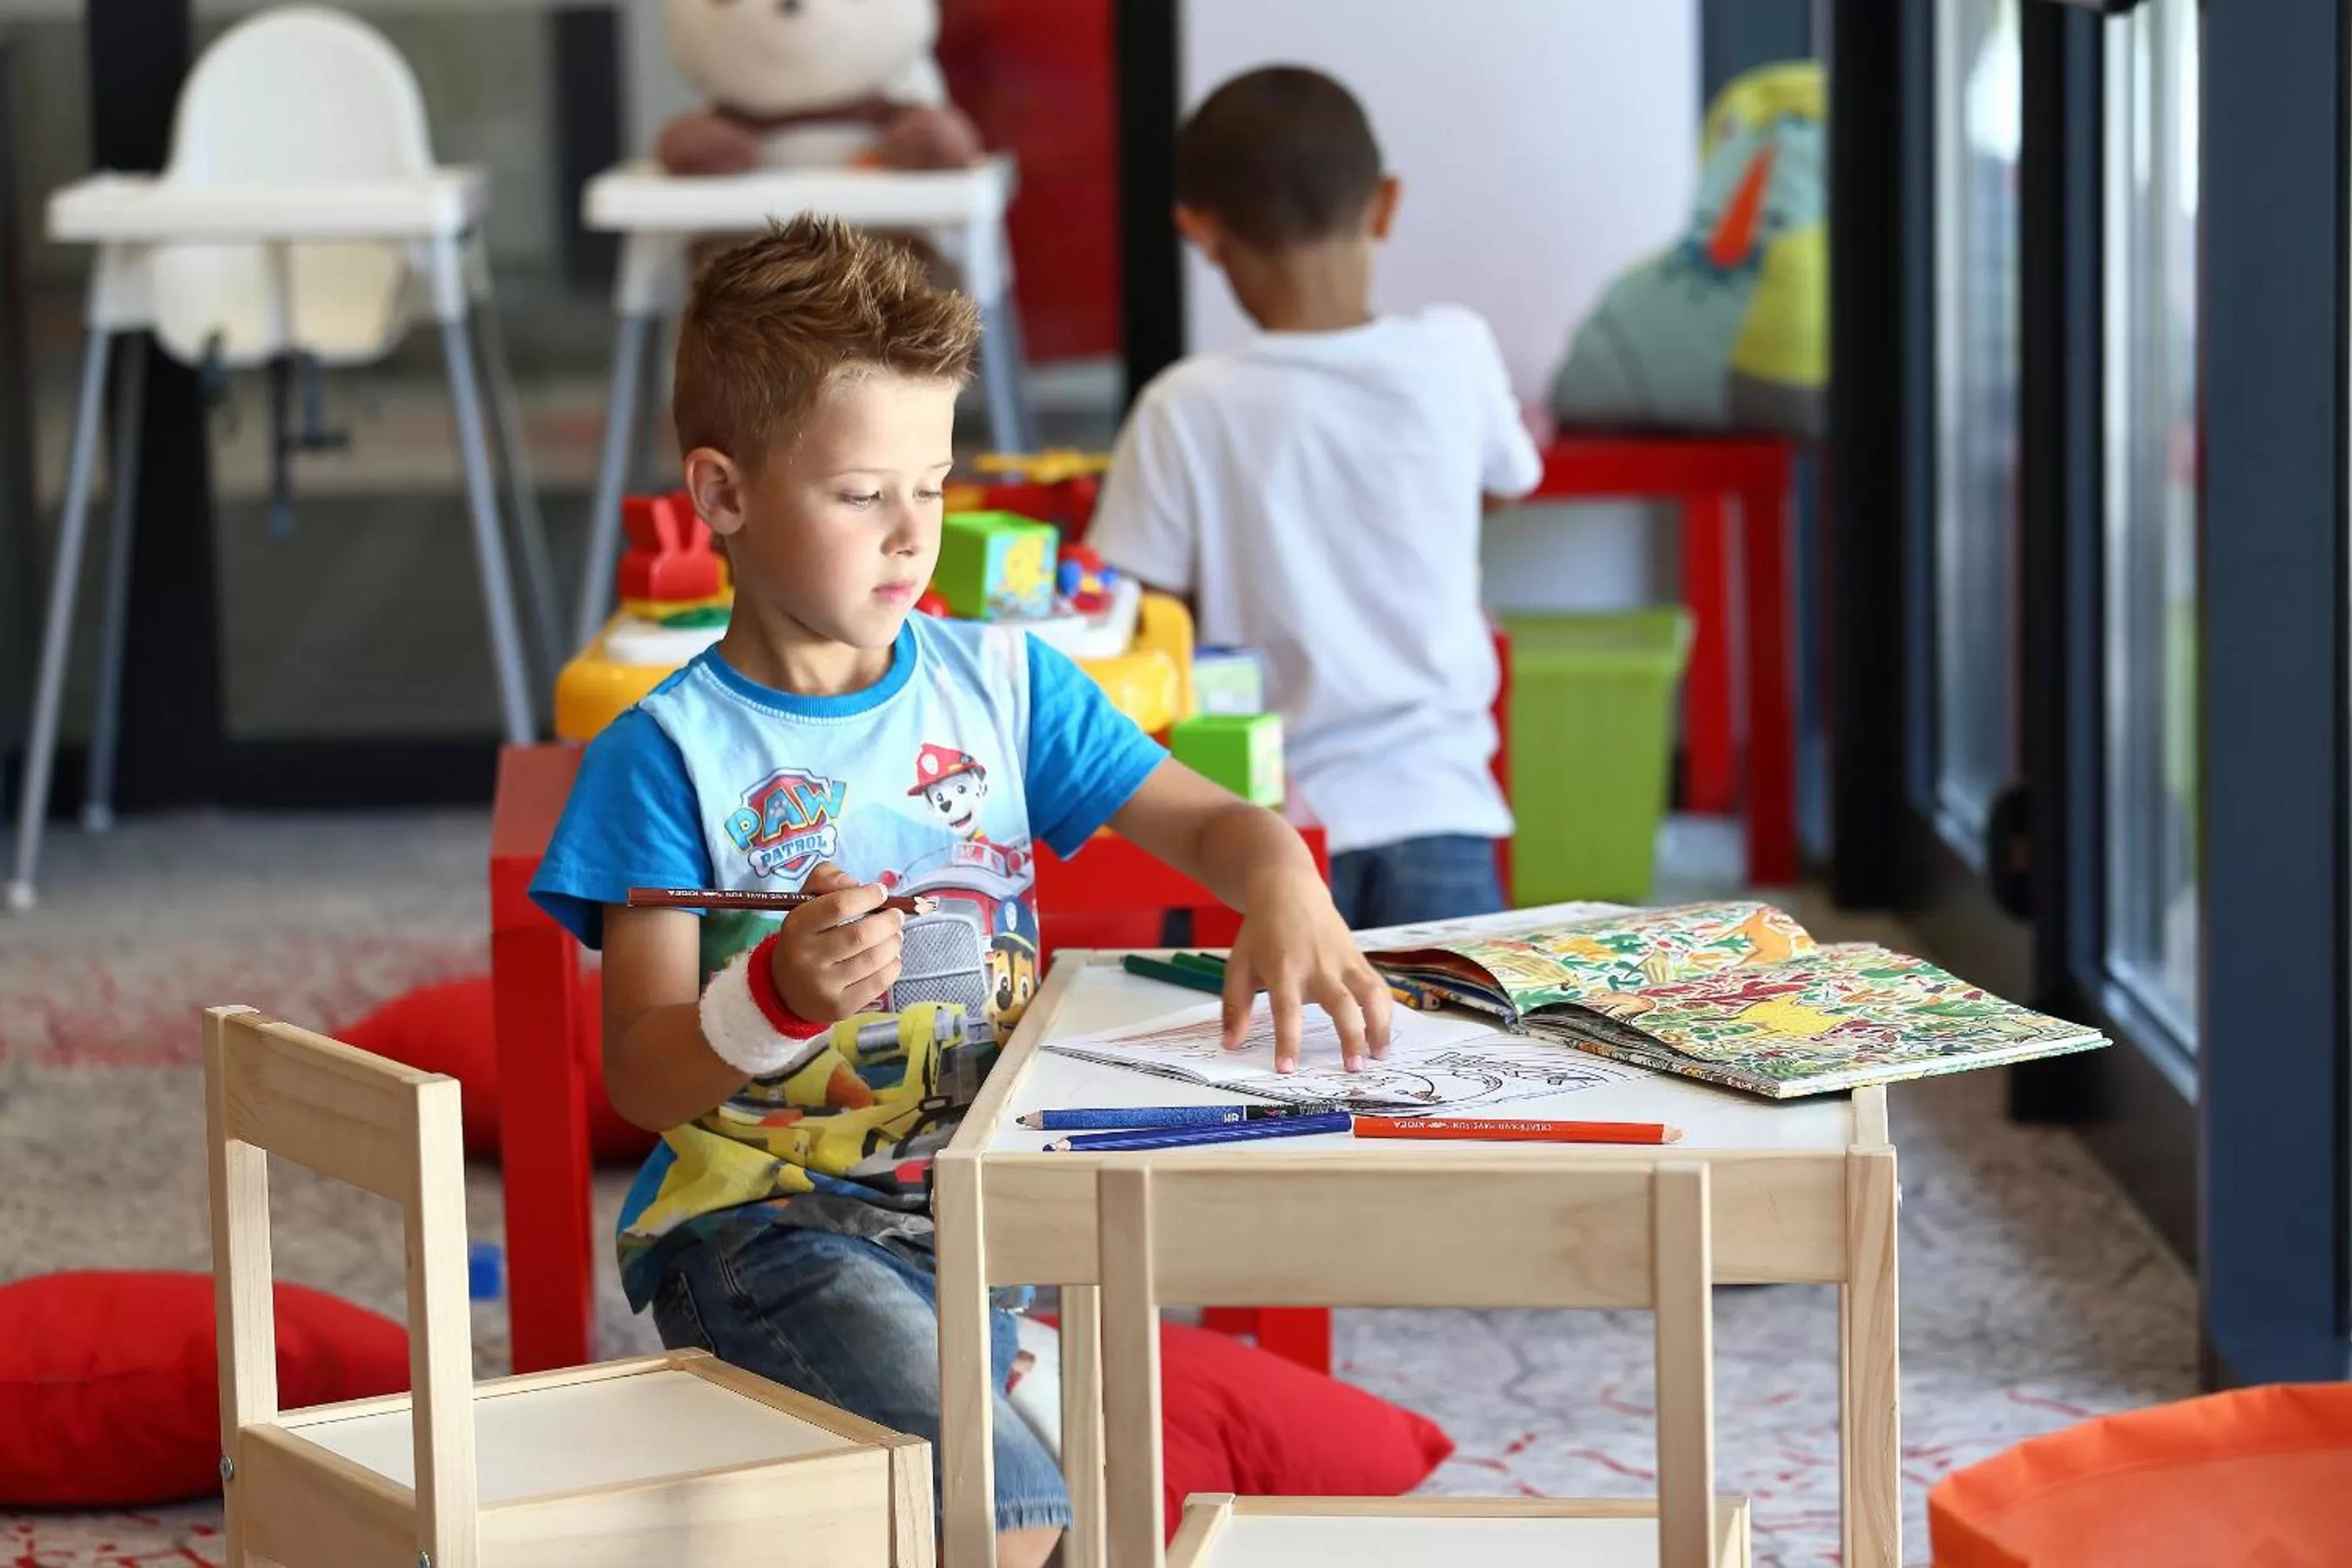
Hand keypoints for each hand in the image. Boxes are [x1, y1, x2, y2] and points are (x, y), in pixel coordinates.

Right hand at [766, 863, 903, 1022]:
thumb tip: (857, 883)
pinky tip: (891, 958)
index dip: (867, 896)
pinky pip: (879, 982)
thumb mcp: (806, 901)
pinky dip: (893, 965)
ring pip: (873, 959)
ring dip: (894, 942)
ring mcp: (823, 986)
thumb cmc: (806, 936)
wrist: (786, 989)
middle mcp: (806, 957)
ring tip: (896, 935)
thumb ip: (828, 878)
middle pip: (860, 934)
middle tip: (897, 915)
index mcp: (797, 926)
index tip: (881, 892)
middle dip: (888, 921)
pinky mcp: (839, 1007)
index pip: (838, 906)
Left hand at [1220, 866, 1393, 1073]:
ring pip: (1371, 994)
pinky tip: (1384, 1034)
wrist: (1288, 890)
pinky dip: (1387, 1011)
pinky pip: (1379, 986)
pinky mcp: (1359, 958)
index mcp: (1284, 969)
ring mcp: (1343, 961)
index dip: (1288, 1040)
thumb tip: (1230, 1044)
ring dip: (1380, 1026)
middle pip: (1341, 1004)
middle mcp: (1318, 966)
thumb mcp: (1239, 965)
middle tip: (1353, 1069)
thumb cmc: (1261, 933)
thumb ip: (1235, 1007)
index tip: (1287, 1068)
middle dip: (1351, 1038)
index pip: (1287, 1010)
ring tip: (1379, 1056)